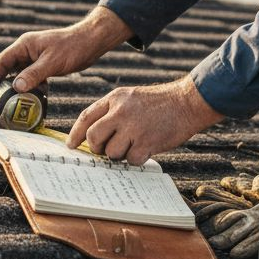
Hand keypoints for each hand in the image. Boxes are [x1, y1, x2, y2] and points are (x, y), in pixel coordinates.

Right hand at [0, 6, 132, 96]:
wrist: (91, 42)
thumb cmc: (73, 46)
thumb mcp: (52, 62)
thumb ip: (33, 74)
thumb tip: (15, 87)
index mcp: (24, 45)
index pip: (1, 62)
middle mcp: (26, 51)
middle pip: (8, 70)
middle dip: (3, 87)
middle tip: (1, 105)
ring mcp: (35, 59)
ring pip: (20, 76)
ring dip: (18, 90)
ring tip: (16, 106)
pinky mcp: (44, 65)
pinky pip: (32, 79)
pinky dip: (32, 90)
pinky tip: (36, 101)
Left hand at [66, 76, 223, 165]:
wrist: (187, 102)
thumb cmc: (159, 103)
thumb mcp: (131, 98)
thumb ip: (112, 113)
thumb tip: (93, 137)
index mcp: (114, 98)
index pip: (86, 117)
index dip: (76, 133)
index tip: (72, 145)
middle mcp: (120, 112)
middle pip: (94, 137)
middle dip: (97, 148)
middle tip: (107, 149)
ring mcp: (133, 127)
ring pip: (111, 152)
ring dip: (120, 154)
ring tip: (134, 144)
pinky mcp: (146, 142)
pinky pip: (131, 160)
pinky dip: (137, 158)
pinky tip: (147, 147)